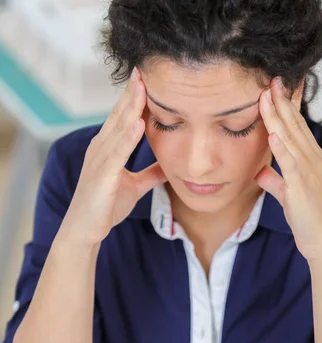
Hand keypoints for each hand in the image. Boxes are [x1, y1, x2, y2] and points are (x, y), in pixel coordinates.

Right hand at [61, 69, 167, 246]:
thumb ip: (151, 174)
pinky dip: (127, 138)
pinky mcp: (102, 176)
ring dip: (130, 108)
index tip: (148, 77)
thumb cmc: (106, 207)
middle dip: (132, 93)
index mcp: (108, 148)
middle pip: (119, 116)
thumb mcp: (135, 186)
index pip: (123, 117)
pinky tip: (138, 123)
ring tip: (143, 86)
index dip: (135, 98)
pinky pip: (116, 154)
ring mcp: (100, 161)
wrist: (86, 230)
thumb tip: (170, 165)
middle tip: (144, 68)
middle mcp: (101, 148)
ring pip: (118, 129)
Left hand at [254, 77, 321, 263]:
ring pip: (291, 138)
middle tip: (271, 79)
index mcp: (311, 160)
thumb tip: (260, 171)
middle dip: (282, 102)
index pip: (296, 128)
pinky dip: (282, 147)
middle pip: (294, 126)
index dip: (285, 108)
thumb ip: (275, 181)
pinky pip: (290, 162)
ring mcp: (309, 171)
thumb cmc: (309, 220)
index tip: (274, 89)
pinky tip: (273, 132)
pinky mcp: (302, 186)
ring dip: (278, 116)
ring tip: (267, 95)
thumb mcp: (288, 195)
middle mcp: (313, 160)